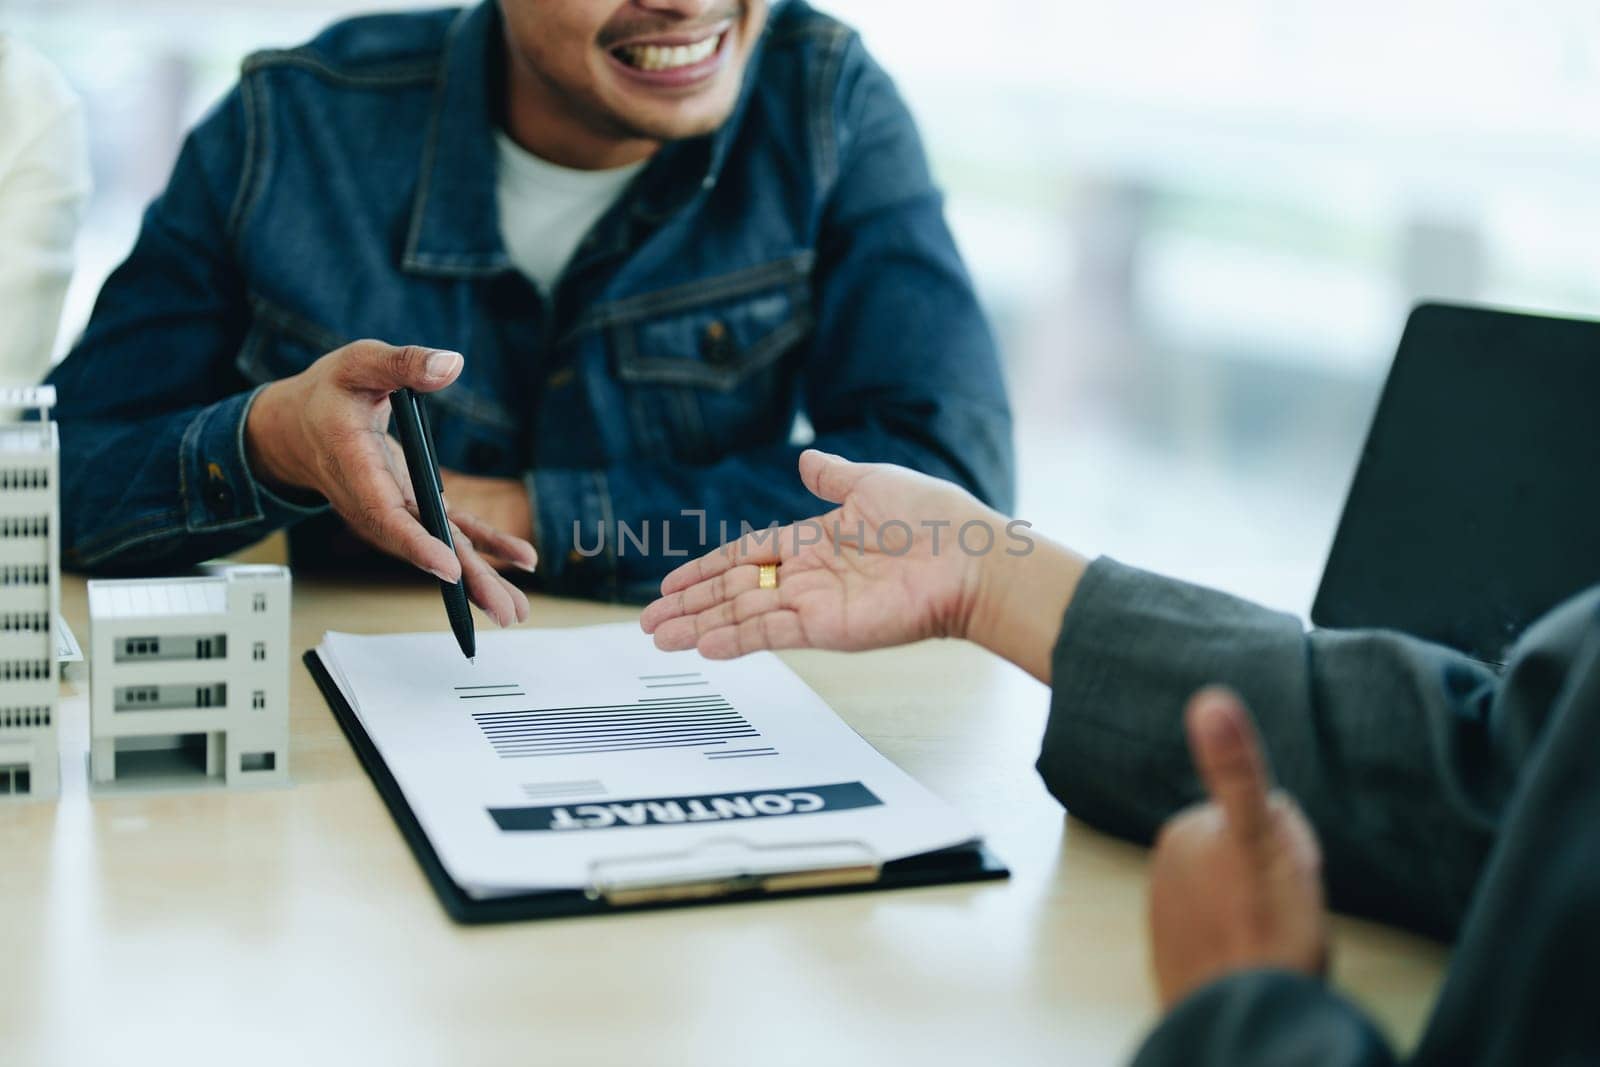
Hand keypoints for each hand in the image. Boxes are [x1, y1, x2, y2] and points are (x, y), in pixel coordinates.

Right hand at [245, 340, 532, 625]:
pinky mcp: (415, 505)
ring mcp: (398, 508)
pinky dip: (486, 545)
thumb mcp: (360, 363)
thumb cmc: (329, 392)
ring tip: (516, 610)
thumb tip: (450, 364)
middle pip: (422, 546)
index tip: (448, 568)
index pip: (384, 513)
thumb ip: (403, 363)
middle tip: (502, 613)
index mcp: (355, 466)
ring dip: (480, 580)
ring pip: (441, 548)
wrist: (297, 426)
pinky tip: (521, 560)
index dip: (416, 543)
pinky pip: (452, 530)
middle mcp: (376, 500)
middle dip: (463, 582)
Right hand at [639, 450, 1001, 656]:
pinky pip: (772, 633)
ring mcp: (816, 605)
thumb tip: (807, 460)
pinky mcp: (829, 629)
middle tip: (648, 622)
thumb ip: (834, 478)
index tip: (672, 584)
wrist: (972, 560)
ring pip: (743, 615)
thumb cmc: (934, 519)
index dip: (706, 569)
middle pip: (734, 590)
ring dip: (700, 627)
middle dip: (690, 605)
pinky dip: (736, 640)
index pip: (746, 555)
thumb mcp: (874, 483)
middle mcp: (809, 576)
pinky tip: (704, 646)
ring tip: (659, 638)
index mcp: (814, 540)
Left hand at [1148, 688, 1328, 1007]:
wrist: (1244, 1019)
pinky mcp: (1180, 952)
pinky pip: (1227, 931)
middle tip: (1284, 910)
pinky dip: (1241, 939)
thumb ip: (1237, 770)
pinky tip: (1251, 956)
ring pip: (1242, 893)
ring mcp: (1171, 910)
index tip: (1286, 875)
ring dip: (1263, 909)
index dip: (1291, 845)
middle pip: (1250, 853)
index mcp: (1185, 829)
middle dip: (1275, 875)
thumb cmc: (1264, 935)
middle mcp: (1168, 865)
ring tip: (1273, 938)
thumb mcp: (1264, 838)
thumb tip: (1209, 701)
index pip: (1264, 816)